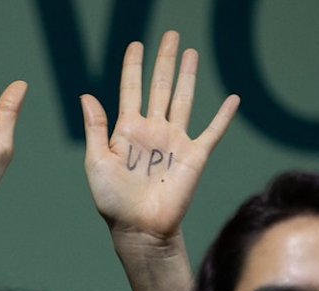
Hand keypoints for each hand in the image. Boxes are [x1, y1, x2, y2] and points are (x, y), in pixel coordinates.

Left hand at [81, 31, 238, 239]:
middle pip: (160, 86)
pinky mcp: (194, 156)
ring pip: (184, 100)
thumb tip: (86, 95)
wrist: (139, 228)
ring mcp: (175, 141)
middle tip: (170, 35)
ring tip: (191, 52)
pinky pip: (212, 131)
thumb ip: (95, 128)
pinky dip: (224, 116)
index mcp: (127, 130)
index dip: (133, 66)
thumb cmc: (113, 200)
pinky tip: (232, 99)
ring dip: (188, 75)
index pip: (131, 89)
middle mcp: (152, 130)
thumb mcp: (96, 162)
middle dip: (164, 60)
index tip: (136, 44)